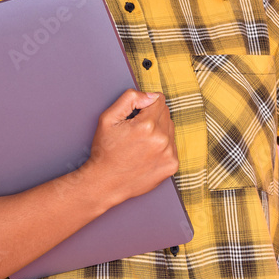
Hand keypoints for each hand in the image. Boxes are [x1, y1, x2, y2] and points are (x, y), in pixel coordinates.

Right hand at [81, 89, 178, 205]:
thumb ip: (130, 98)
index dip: (145, 105)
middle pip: (165, 113)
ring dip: (158, 131)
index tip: (136, 115)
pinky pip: (172, 145)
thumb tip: (151, 95)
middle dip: (152, 117)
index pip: (158, 100)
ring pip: (170, 129)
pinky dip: (162, 147)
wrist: (106, 182)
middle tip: (135, 131)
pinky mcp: (172, 166)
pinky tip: (147, 154)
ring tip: (140, 144)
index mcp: (147, 125)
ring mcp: (169, 154)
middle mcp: (161, 139)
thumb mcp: (108, 118)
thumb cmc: (105, 151)